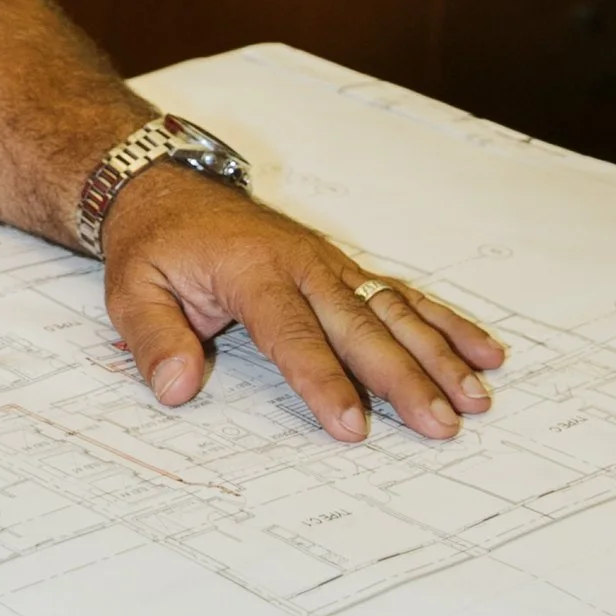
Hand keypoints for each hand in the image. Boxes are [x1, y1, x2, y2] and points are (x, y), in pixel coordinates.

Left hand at [100, 166, 504, 442]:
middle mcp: (304, 265)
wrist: (168, 189)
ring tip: (476, 397)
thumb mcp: (131, 290)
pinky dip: (446, 323)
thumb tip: (176, 388)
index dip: (324, 381)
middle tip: (441, 424)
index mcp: (252, 272)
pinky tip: (484, 352)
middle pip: (361, 326)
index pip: (293, 334)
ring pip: (395, 310)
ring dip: (439, 354)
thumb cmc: (154, 247)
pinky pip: (403, 295)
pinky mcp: (345, 268)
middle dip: (404, 378)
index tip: (352, 426)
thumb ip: (153, 339)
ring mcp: (331, 264)